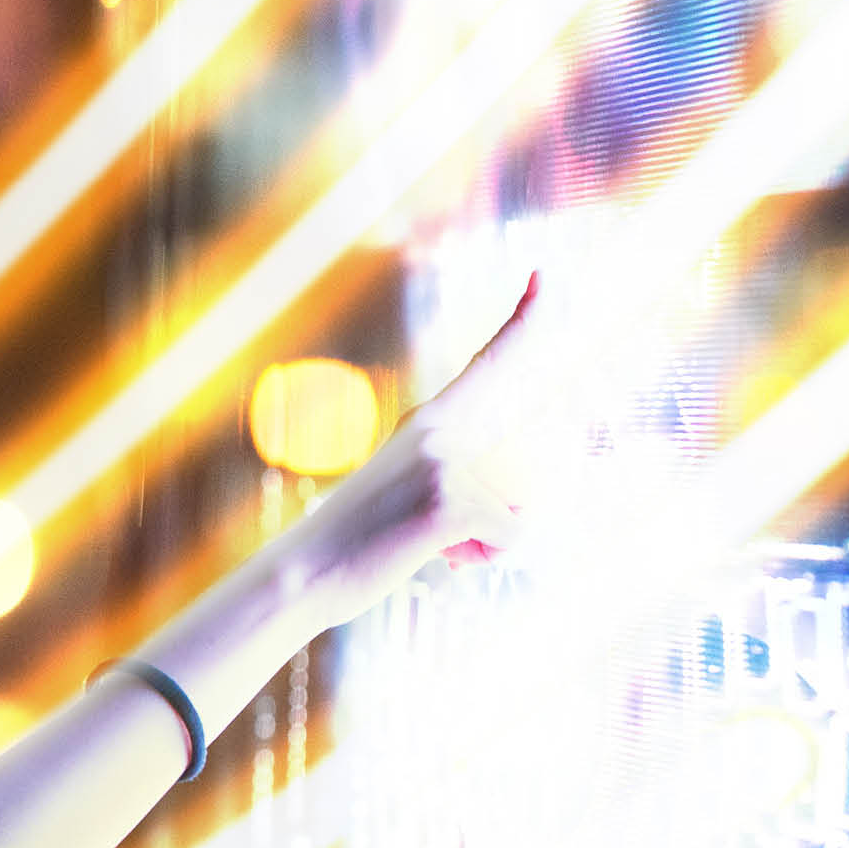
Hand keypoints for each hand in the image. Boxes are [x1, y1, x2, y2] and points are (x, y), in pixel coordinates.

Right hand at [282, 272, 544, 626]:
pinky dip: (484, 558)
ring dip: (488, 539)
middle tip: (453, 526)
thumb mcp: (409, 489)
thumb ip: (458, 479)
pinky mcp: (451, 501)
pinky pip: (510, 536)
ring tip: (430, 545)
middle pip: (529, 455)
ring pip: (520, 507)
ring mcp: (443, 461)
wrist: (303, 572)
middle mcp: (437, 429)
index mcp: (427, 420)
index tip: (545, 276)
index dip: (527, 318)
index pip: (489, 361)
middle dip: (513, 503)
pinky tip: (440, 558)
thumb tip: (523, 510)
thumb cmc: (359, 541)